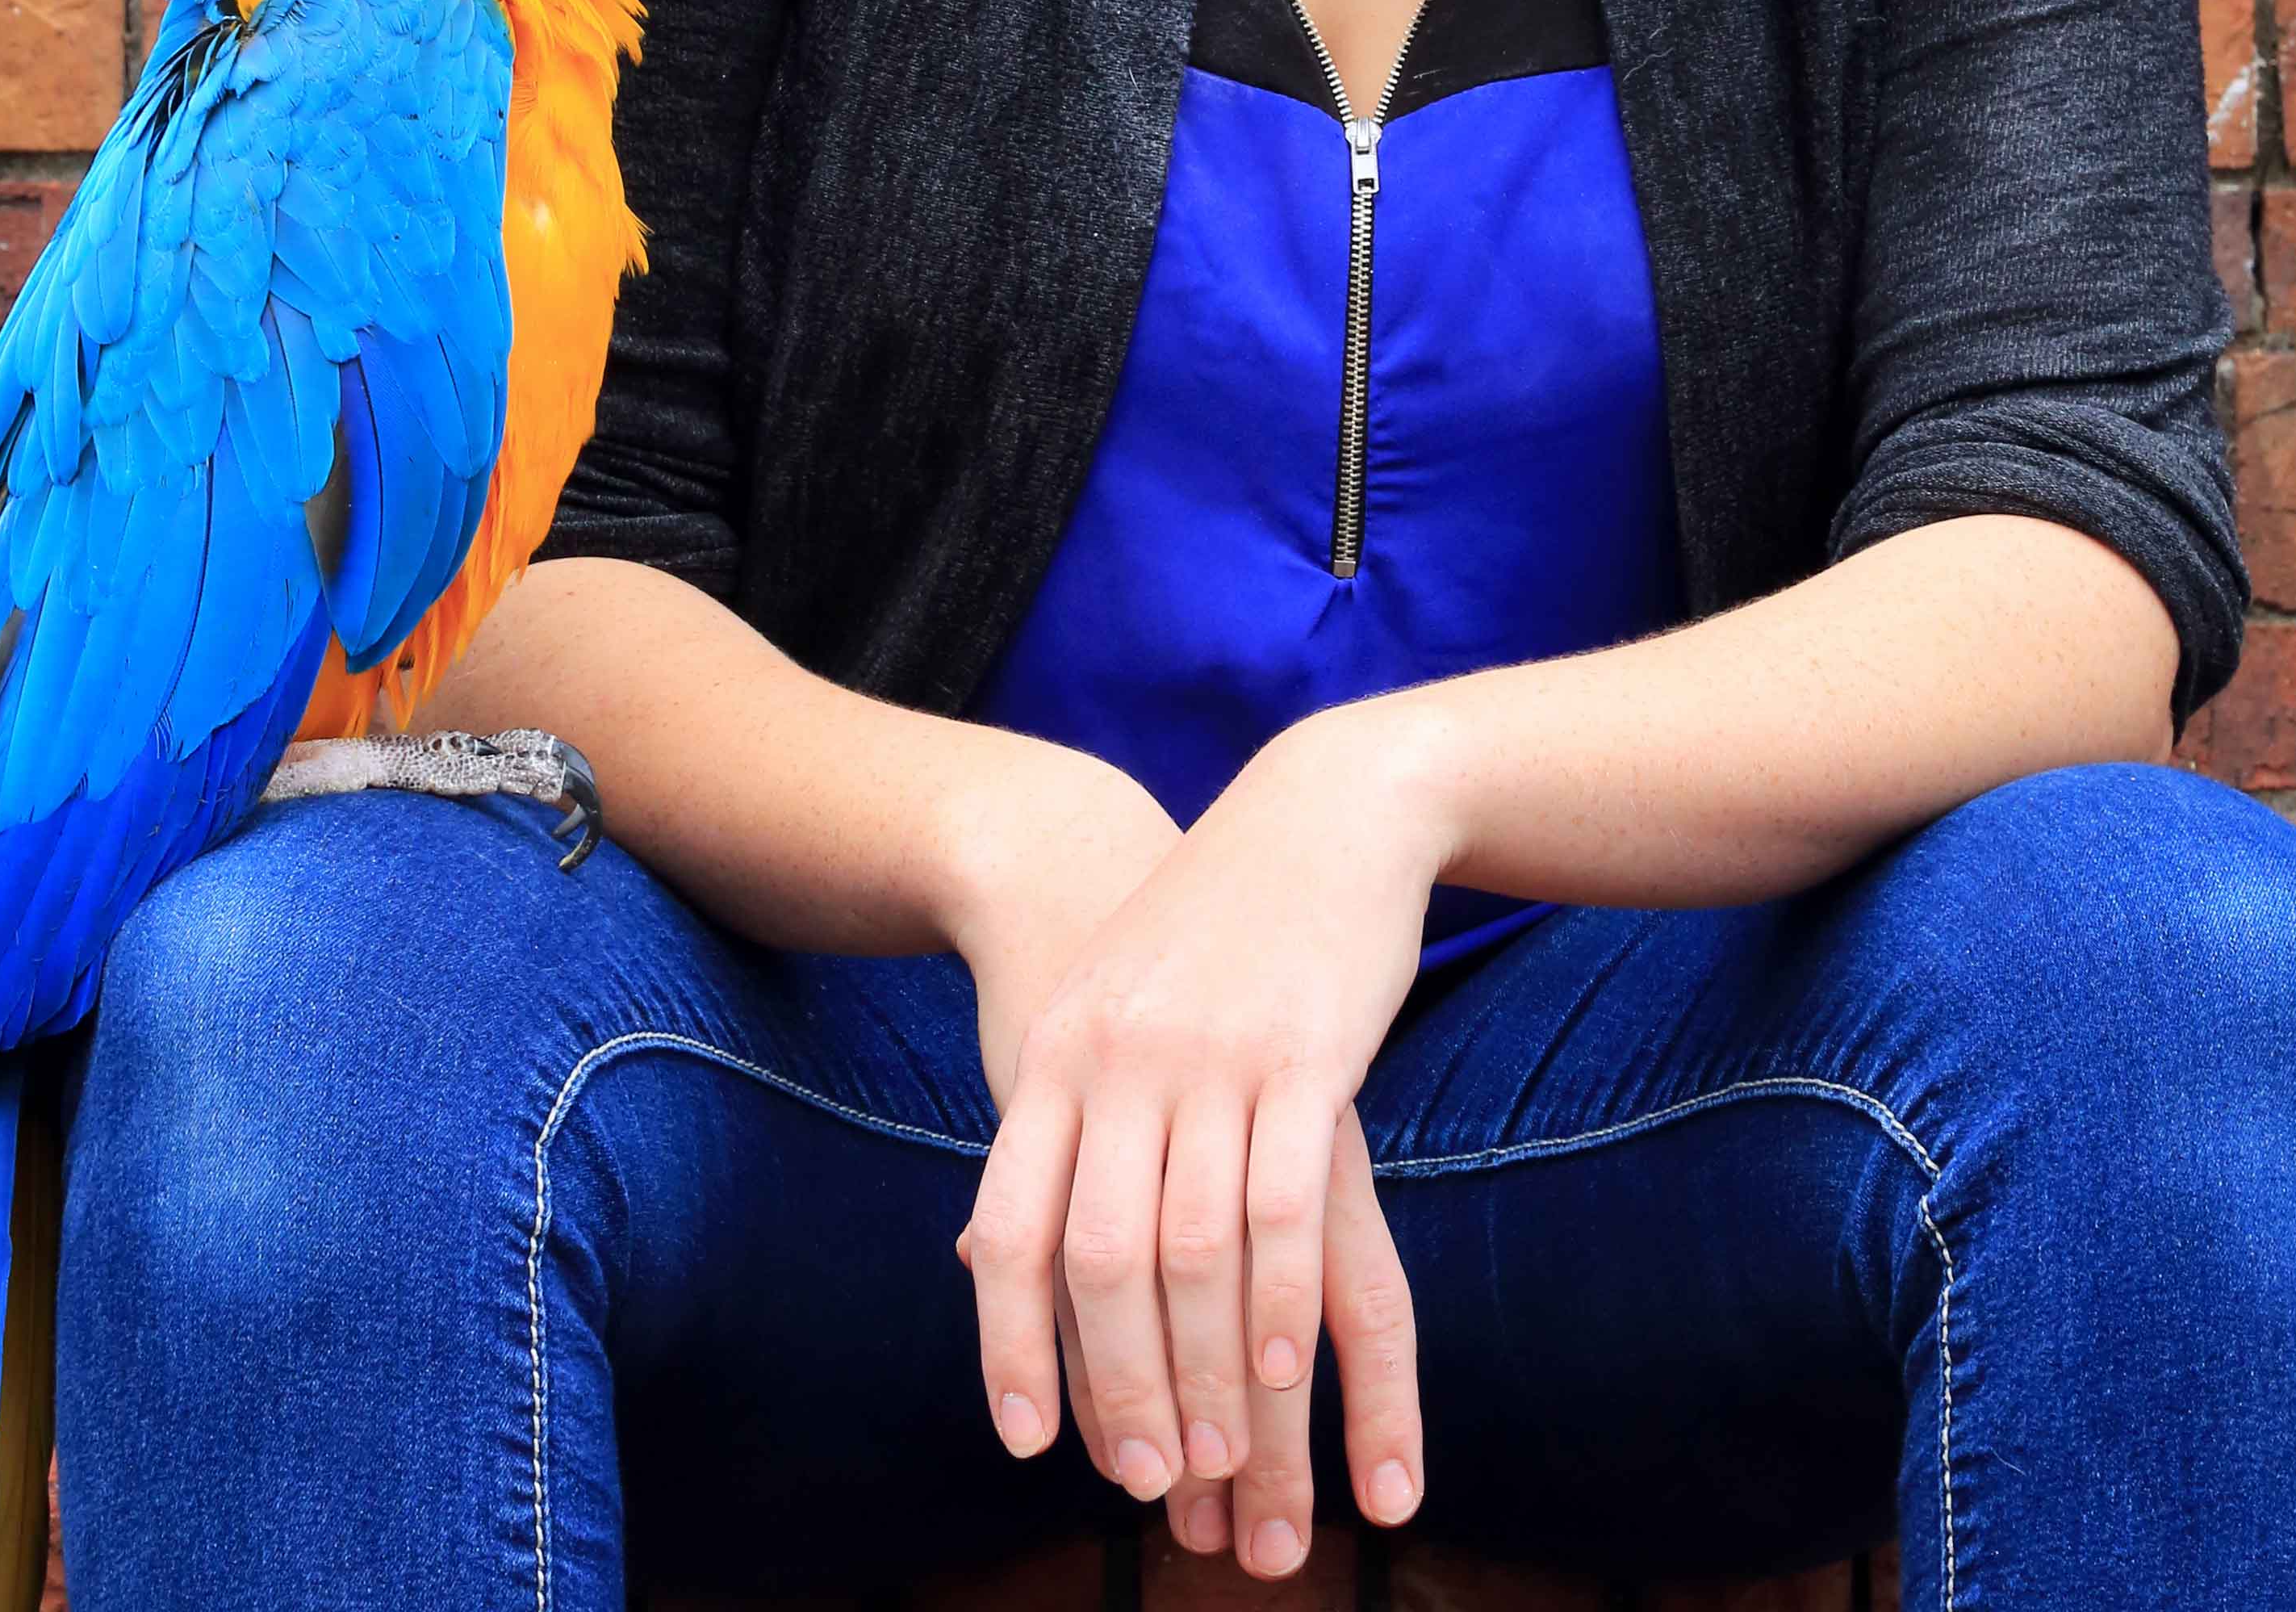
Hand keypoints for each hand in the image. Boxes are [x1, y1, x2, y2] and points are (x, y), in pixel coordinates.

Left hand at [954, 707, 1443, 1579]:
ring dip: (1208, 1375)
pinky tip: (1288, 1374)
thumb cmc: (1200, 925)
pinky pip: (1287, 1203)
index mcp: (1055, 1054)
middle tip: (1151, 1486)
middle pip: (1102, 1260)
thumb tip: (981, 1251)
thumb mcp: (1097, 1008)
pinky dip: (1282, 1302)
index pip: (1008, 1229)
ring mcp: (1212, 1056)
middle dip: (1124, 1389)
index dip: (1011, 1346)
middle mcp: (1120, 1060)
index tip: (1030, 1446)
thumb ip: (1051, 1124)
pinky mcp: (1307, 1054)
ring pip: (1196, 1251)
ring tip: (1227, 1467)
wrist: (1314, 811)